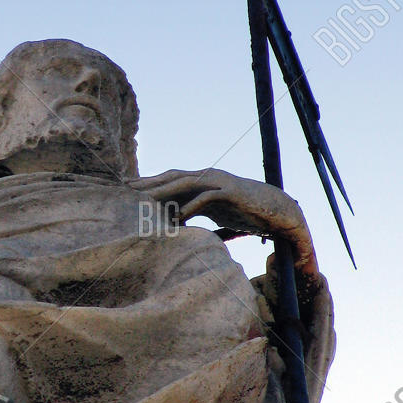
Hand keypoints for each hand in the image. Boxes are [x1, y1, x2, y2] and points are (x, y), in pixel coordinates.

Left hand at [134, 167, 315, 273]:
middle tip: (126, 187)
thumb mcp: (216, 215)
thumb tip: (178, 226)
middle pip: (172, 177)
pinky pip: (207, 198)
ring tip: (145, 198)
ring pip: (186, 183)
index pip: (171, 180)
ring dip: (164, 190)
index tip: (128, 189)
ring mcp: (218, 182)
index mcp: (202, 183)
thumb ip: (199, 216)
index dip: (150, 183)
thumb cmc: (247, 213)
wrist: (277, 210)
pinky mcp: (230, 192)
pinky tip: (177, 216)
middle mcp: (208, 178)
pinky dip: (191, 206)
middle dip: (149, 181)